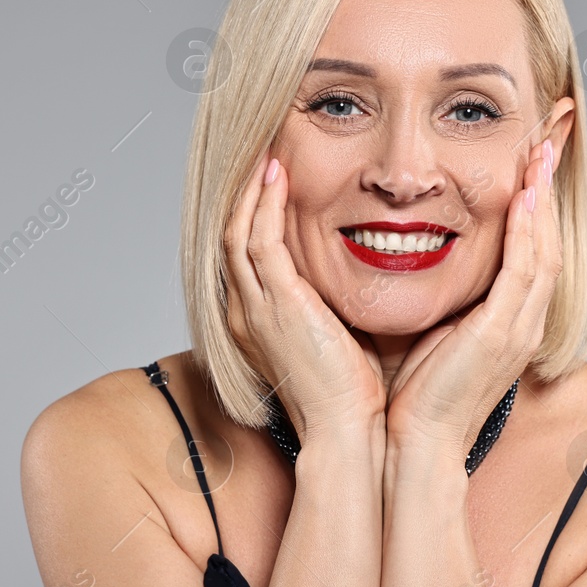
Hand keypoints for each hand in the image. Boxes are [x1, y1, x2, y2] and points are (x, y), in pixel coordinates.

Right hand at [224, 150, 388, 439]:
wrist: (348, 431)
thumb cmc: (352, 395)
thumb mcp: (336, 337)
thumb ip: (332, 304)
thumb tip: (354, 277)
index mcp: (257, 322)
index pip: (246, 255)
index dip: (255, 214)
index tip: (274, 181)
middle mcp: (245, 312)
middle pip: (232, 236)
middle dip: (246, 194)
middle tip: (263, 155)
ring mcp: (255, 307)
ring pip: (238, 231)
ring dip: (253, 190)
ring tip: (267, 155)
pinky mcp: (275, 303)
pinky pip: (258, 239)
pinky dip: (265, 204)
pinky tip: (279, 175)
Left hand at [384, 139, 561, 461]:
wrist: (414, 446)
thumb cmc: (415, 398)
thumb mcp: (434, 335)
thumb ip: (441, 301)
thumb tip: (412, 260)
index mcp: (509, 324)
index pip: (532, 252)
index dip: (535, 208)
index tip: (531, 164)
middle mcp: (524, 323)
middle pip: (550, 242)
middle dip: (549, 192)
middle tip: (549, 142)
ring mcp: (519, 329)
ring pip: (545, 250)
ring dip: (544, 200)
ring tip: (542, 154)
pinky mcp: (502, 334)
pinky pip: (526, 271)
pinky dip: (530, 231)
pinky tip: (527, 196)